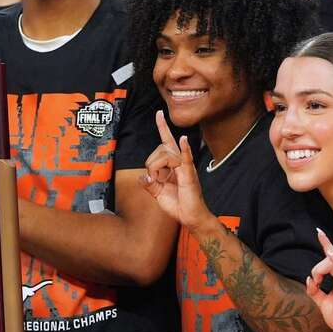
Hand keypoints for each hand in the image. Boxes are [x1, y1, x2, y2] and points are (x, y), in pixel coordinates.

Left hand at [140, 110, 212, 232]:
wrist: (190, 217)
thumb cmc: (178, 205)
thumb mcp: (157, 193)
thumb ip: (149, 184)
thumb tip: (142, 176)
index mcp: (173, 165)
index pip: (166, 142)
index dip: (162, 127)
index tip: (159, 113)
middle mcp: (180, 163)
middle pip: (161, 149)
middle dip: (151, 162)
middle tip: (153, 178)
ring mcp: (185, 167)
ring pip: (166, 155)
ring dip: (156, 167)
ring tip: (159, 180)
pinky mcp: (189, 175)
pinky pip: (186, 159)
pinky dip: (185, 149)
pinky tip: (185, 140)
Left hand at [306, 227, 332, 331]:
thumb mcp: (322, 301)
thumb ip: (314, 290)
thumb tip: (308, 279)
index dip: (326, 243)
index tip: (318, 231)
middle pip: (328, 259)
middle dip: (317, 269)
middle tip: (316, 282)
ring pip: (330, 262)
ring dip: (319, 271)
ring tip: (318, 283)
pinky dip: (332, 261)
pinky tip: (328, 253)